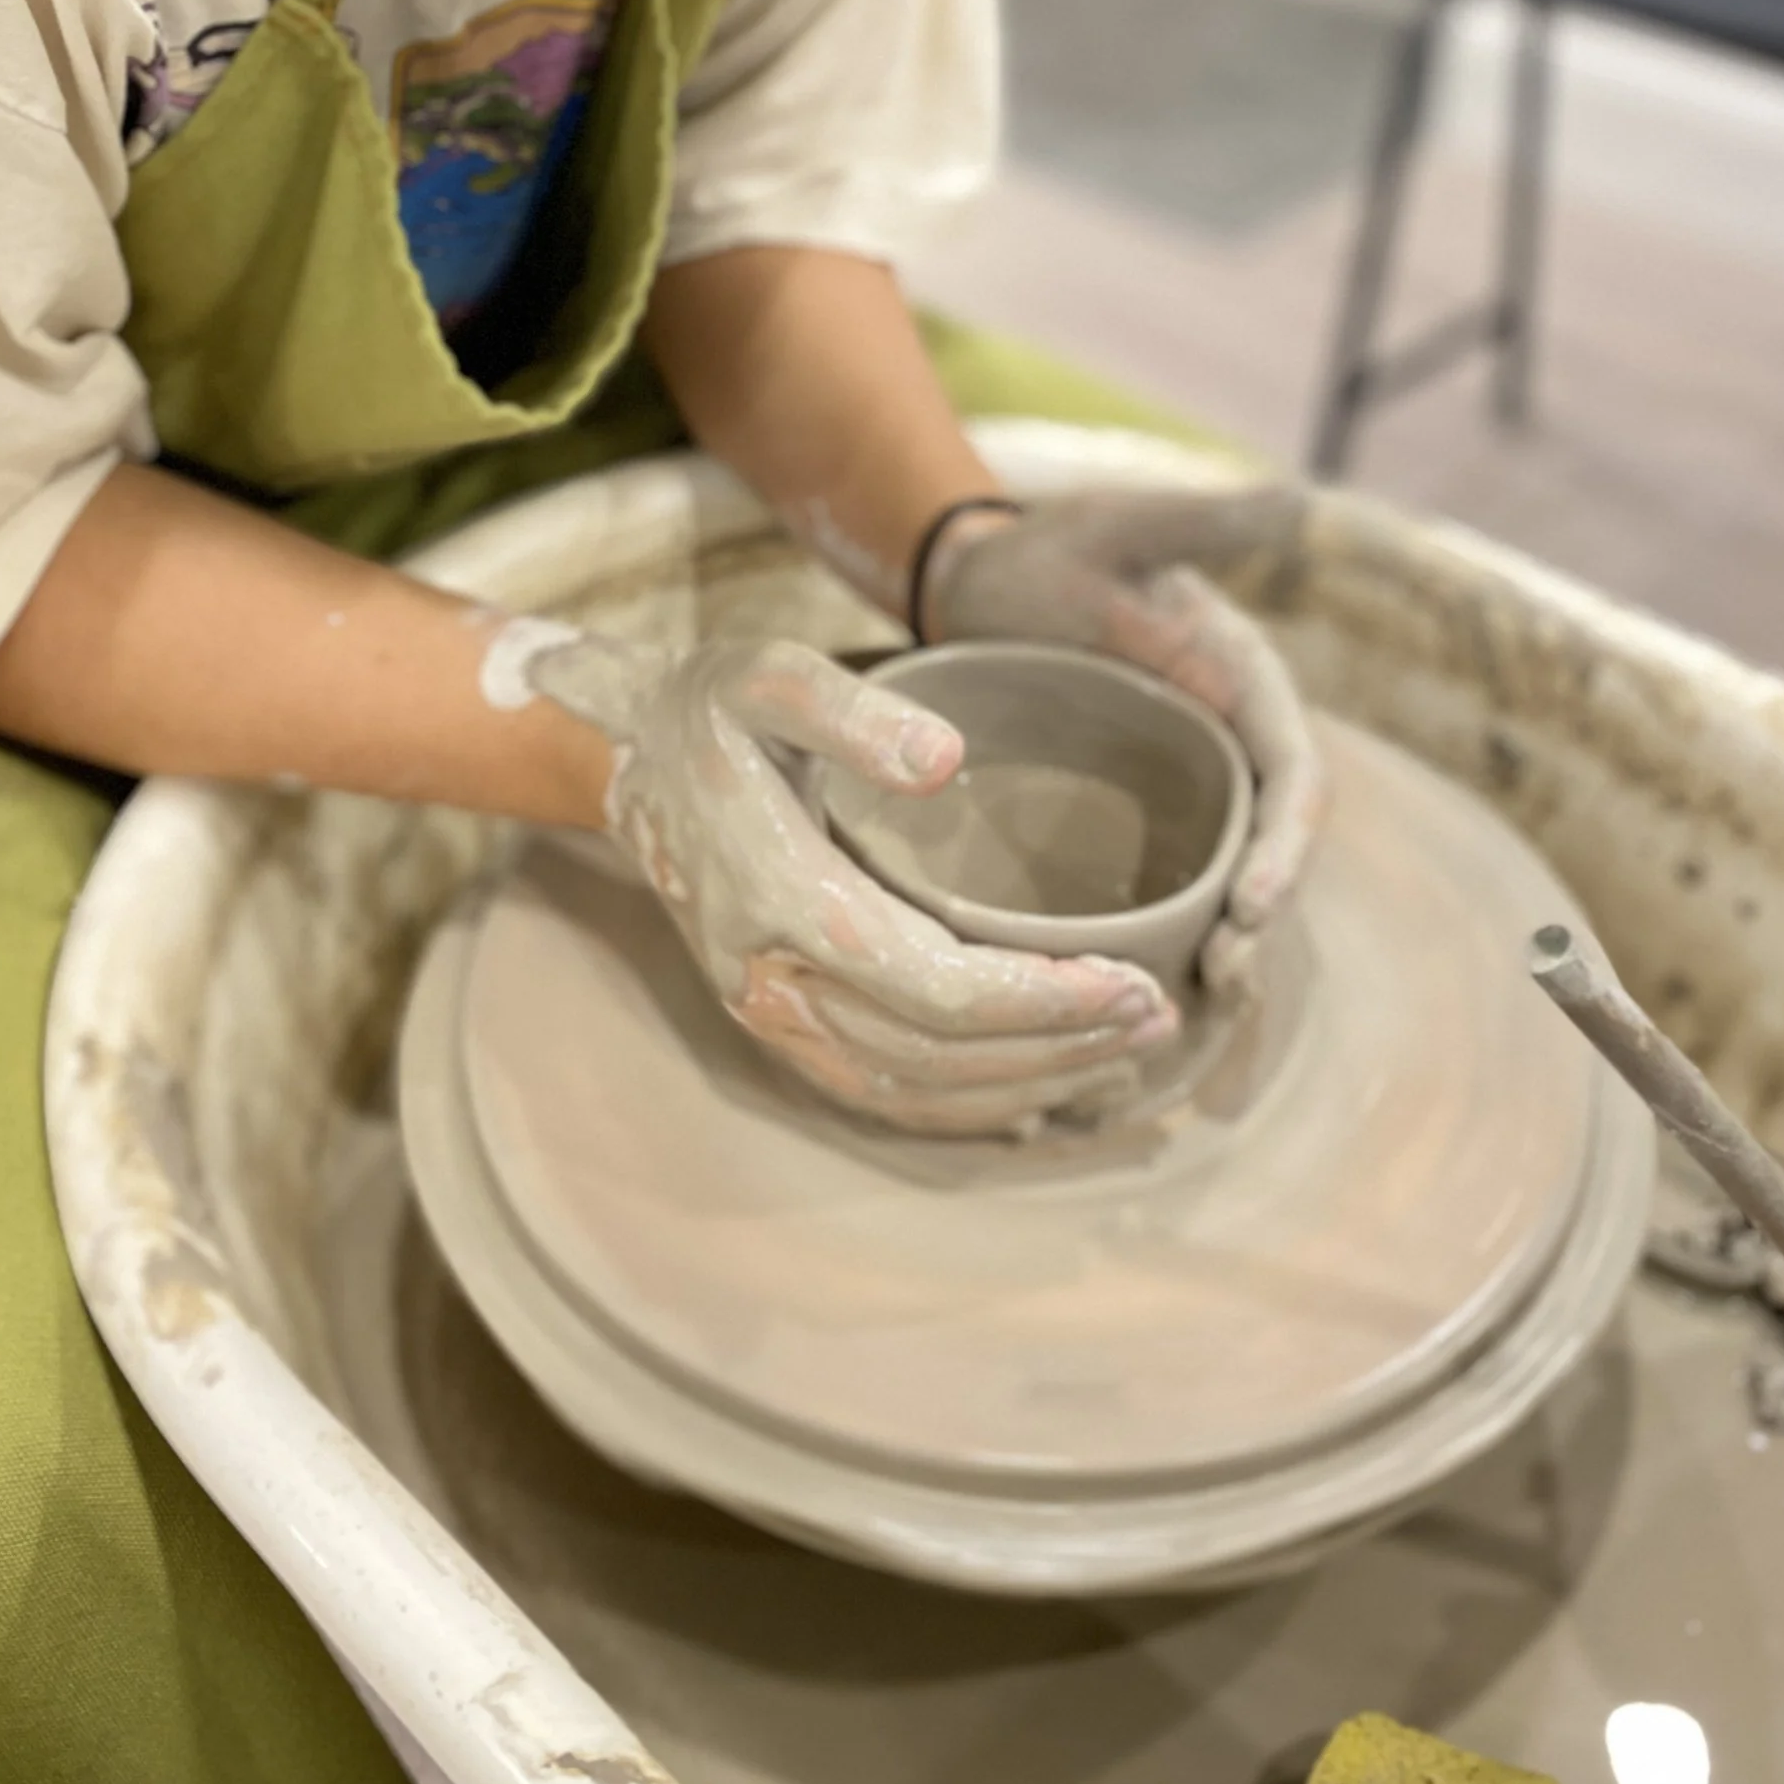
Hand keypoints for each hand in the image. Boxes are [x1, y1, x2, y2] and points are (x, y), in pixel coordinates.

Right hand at [527, 629, 1178, 1135]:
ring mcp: (765, 1013)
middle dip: (1059, 1047)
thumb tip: (946, 761)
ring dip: (1025, 1086)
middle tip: (1156, 1018)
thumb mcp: (770, 673)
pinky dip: (962, 1110)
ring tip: (1122, 1054)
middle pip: (937, 1055)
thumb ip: (854, 712)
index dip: (1042, 1000)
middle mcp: (769, 980)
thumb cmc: (714, 708)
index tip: (1132, 981)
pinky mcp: (772, 1024)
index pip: (936, 986)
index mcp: (781, 895)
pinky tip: (1034, 1093)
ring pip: (910, 1092)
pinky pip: (875, 1095)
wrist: (627, 758)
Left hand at [925, 483, 1323, 994]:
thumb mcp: (1117, 529)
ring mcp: (1182, 781)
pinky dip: (1170, 934)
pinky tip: (1134, 984)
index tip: (1253, 905)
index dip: (1287, 847)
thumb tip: (1298, 502)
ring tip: (1196, 994)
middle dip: (1262, 914)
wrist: (968, 578)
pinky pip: (1169, 880)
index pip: (1294, 776)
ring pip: (1227, 874)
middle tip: (1222, 972)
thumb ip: (1199, 525)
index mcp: (1245, 681)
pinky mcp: (1134, 813)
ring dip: (1224, 936)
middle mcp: (1228, 738)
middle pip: (1271, 843)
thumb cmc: (1042, 549)